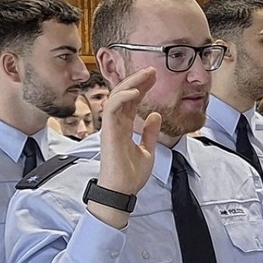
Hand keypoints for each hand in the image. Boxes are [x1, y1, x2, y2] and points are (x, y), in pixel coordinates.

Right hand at [97, 67, 160, 195]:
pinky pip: (112, 108)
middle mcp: (115, 125)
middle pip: (123, 95)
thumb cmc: (130, 176)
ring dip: (131, 83)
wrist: (122, 192)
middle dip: (137, 80)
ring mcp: (110, 128)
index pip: (130, 102)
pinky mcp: (108, 132)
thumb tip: (154, 116)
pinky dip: (123, 97)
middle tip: (152, 70)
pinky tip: (136, 91)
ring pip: (116, 96)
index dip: (142, 87)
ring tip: (146, 75)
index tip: (154, 78)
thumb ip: (149, 133)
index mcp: (123, 128)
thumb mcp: (147, 150)